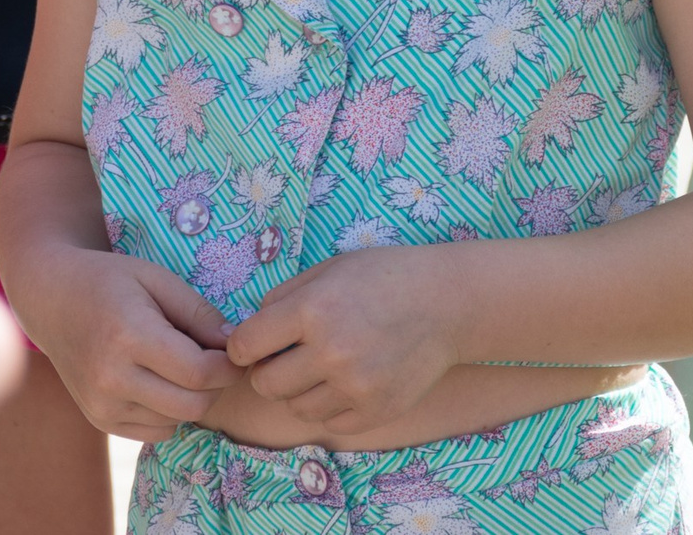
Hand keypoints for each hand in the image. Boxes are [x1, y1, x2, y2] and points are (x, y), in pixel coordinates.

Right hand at [13, 247, 241, 441]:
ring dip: (192, 398)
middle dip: (216, 385)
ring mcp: (101, 405)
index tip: (235, 351)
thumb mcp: (156, 279)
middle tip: (216, 360)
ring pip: (177, 421)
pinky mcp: (98, 419)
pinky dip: (170, 412)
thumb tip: (234, 345)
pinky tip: (161, 382)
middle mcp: (111, 378)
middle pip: (192, 404)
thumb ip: (199, 313)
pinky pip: (155, 431)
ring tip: (183, 365)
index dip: (229, 366)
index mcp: (128, 336)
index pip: (199, 372)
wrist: (49, 298)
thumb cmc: (108, 281)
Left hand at [225, 247, 462, 435]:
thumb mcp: (330, 270)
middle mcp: (331, 351)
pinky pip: (329, 423)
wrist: (449, 304)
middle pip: (265, 384)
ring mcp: (355, 386)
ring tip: (325, 366)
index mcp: (313, 309)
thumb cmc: (385, 278)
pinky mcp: (375, 411)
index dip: (242, 346)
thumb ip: (284, 298)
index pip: (244, 346)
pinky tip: (348, 381)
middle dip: (268, 371)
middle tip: (289, 357)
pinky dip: (331, 406)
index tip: (254, 345)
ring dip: (301, 390)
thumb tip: (247, 335)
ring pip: (296, 407)